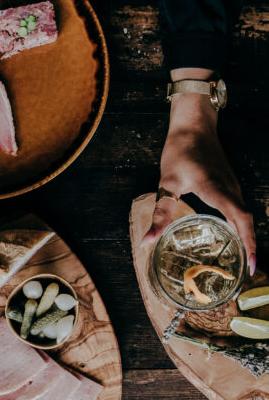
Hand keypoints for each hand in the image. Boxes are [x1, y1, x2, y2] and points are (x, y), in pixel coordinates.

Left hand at [142, 93, 255, 274]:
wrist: (193, 125)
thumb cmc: (180, 151)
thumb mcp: (167, 184)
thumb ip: (160, 214)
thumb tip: (147, 242)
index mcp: (219, 191)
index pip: (241, 221)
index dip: (248, 244)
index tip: (251, 266)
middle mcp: (231, 189)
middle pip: (247, 222)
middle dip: (249, 248)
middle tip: (246, 274)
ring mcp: (232, 186)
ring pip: (245, 215)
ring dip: (246, 237)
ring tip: (241, 261)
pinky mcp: (229, 184)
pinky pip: (240, 208)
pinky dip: (241, 225)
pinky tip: (232, 237)